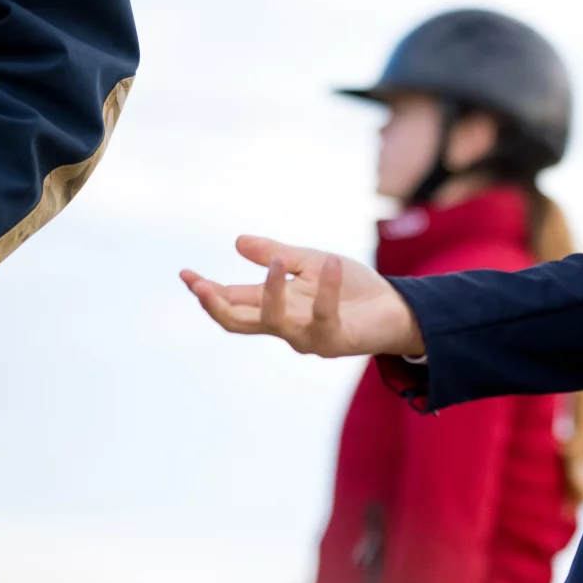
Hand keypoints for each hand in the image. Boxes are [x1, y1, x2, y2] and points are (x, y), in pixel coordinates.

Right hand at [180, 236, 424, 359]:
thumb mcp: (311, 263)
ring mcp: (307, 337)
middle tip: (199, 285)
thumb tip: (237, 242)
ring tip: (279, 260)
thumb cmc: (354, 290)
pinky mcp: (335, 340)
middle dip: (216, 304)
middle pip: (238, 322)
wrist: (397, 310)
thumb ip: (277, 254)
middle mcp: (285, 325)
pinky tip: (332, 262)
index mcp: (276, 305)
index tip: (185, 274)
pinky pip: (325, 315)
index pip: (232, 300)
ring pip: (275, 321)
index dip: (207, 290)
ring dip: (272, 291)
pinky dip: (329, 288)